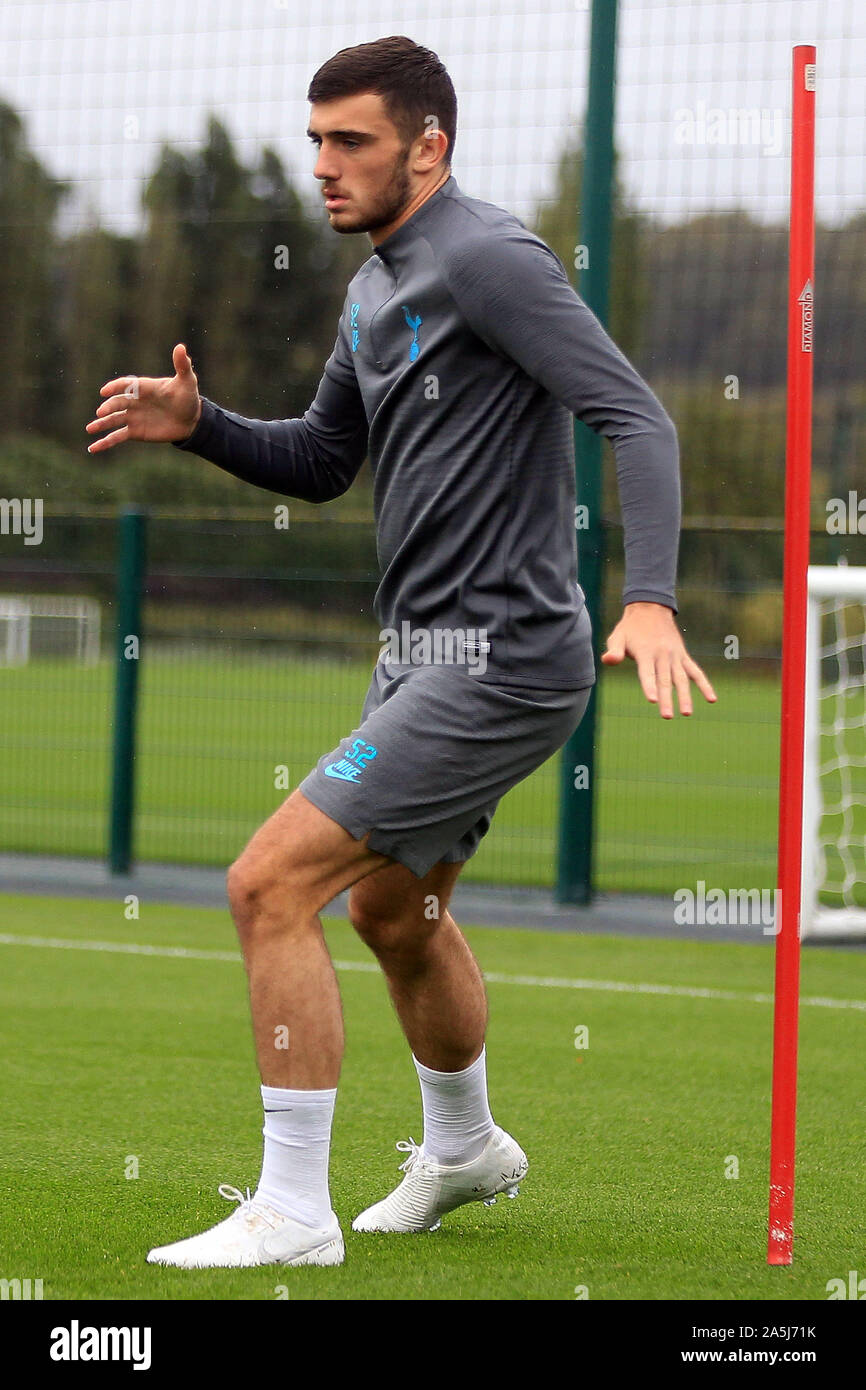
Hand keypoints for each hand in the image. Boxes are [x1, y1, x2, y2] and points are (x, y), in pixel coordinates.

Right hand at [85, 343, 200, 452]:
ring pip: (113, 420)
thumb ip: (182, 365)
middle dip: (109, 408)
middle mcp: (134, 402)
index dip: (115, 387)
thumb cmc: (188, 398)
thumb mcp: (187, 382)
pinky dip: (104, 442)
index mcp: (143, 388)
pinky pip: (116, 437)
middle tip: (101, 413)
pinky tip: (92, 448)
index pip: (126, 385)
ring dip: (101, 424)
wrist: (192, 421)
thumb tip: (180, 347)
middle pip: (118, 403)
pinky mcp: (135, 432)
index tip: (105, 392)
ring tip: (90, 429)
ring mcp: (133, 417)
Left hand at [601, 601, 716, 718]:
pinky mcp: (683, 656)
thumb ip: (614, 650)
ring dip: (685, 696)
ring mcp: (675, 656)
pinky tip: (712, 699)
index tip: (653, 700)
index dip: (649, 686)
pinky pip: (695, 672)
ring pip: (681, 678)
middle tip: (666, 716)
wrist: (651, 608)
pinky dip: (704, 685)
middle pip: (665, 680)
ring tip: (687, 714)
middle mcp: (662, 655)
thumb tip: (607, 660)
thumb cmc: (630, 628)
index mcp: (645, 652)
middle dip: (666, 699)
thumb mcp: (617, 636)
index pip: (647, 673)